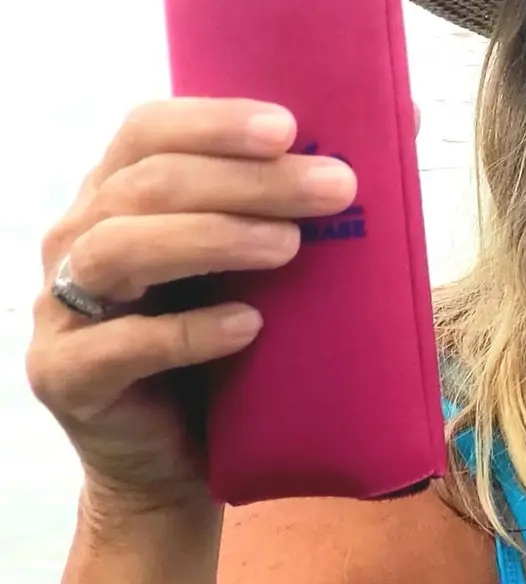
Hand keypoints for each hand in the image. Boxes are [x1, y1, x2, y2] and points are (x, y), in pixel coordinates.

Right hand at [27, 99, 357, 518]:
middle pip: (148, 185)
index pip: (148, 131)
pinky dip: (184, 333)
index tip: (291, 127)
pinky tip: (246, 327)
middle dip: (247, 180)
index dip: (213, 121)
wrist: (183, 462)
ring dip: (212, 238)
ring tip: (289, 247)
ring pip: (119, 250)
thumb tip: (404, 121)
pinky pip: (117, 345)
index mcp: (120, 196)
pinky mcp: (66, 375)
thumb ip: (309, 199)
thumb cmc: (229, 346)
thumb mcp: (268, 267)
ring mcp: (63, 307)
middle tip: (335, 188)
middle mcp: (79, 239)